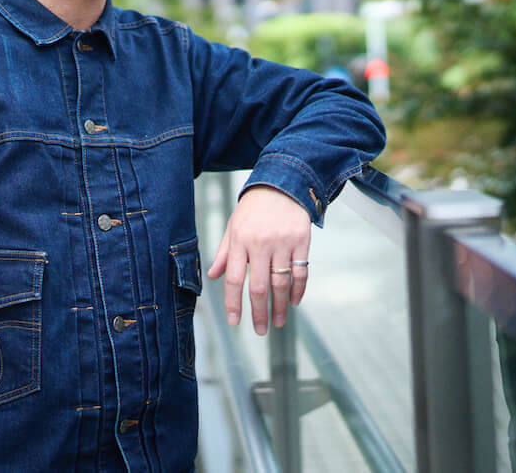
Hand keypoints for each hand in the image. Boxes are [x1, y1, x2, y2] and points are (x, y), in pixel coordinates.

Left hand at [206, 185, 311, 334]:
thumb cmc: (253, 209)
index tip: (235, 322)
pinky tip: (293, 302)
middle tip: (260, 331)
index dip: (234, 303)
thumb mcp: (233, 226)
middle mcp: (260, 243)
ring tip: (278, 323)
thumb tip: (213, 277)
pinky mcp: (302, 241)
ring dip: (279, 307)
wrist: (281, 184)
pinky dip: (298, 290)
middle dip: (259, 313)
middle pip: (259, 286)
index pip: (235, 279)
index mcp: (240, 240)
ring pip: (281, 283)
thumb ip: (224, 253)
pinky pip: (301, 272)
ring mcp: (282, 242)